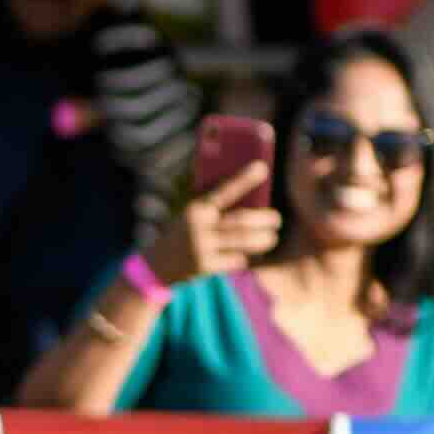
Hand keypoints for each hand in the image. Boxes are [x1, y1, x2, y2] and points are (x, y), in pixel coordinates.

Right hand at [165, 163, 278, 285]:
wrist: (156, 265)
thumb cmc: (182, 233)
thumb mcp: (189, 214)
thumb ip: (211, 204)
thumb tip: (245, 191)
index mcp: (196, 208)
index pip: (224, 190)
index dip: (244, 179)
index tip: (262, 167)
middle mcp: (199, 226)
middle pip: (240, 220)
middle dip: (263, 219)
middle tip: (277, 219)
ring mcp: (202, 247)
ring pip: (242, 242)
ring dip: (261, 240)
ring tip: (272, 238)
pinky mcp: (205, 267)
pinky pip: (234, 261)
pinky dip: (244, 258)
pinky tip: (249, 256)